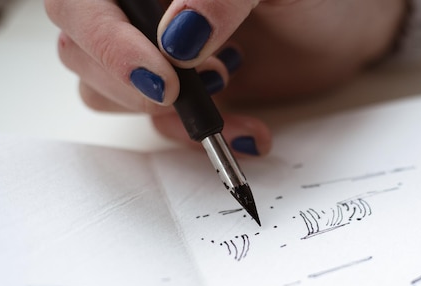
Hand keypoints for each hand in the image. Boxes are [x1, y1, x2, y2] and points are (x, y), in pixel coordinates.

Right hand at [45, 0, 404, 155]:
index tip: (163, 74)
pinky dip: (196, 137)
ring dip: (166, 112)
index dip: (106, 40)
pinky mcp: (177, 91)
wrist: (342, 27)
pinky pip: (158, 124)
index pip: (81, 2)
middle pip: (78, 47)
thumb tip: (177, 39)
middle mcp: (138, 10)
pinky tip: (246, 129)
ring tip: (231, 92)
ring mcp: (152, 51)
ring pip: (107, 91)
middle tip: (200, 83)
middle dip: (132, 81)